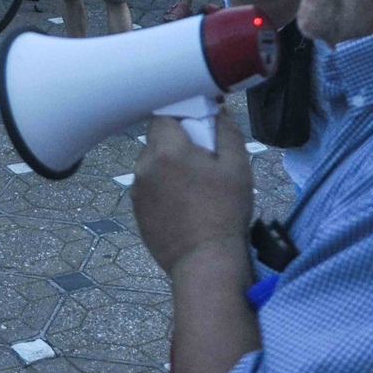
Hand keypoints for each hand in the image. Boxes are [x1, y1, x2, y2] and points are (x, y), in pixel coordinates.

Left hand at [132, 113, 253, 275]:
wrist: (206, 261)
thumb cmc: (225, 211)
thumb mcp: (237, 167)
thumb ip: (226, 132)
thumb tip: (219, 110)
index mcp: (166, 149)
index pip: (164, 116)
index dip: (182, 116)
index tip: (200, 127)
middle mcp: (144, 165)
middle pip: (157, 139)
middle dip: (178, 142)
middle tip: (203, 159)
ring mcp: (137, 189)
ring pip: (152, 163)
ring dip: (169, 165)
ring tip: (194, 185)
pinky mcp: (136, 210)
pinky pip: (148, 185)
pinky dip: (162, 186)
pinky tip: (183, 202)